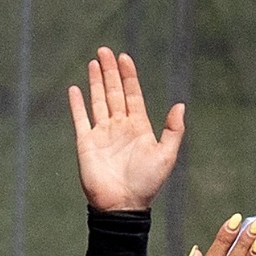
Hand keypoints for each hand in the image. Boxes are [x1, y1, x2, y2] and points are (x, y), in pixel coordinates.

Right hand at [69, 47, 184, 211]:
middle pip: (114, 92)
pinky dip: (77, 104)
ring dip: (95, 82)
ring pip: (98, 101)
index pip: (132, 94)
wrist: (122, 204)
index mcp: (139, 127)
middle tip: (105, 51)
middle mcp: (119, 127)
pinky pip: (81, 119)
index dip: (129, 76)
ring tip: (93, 62)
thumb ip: (173, 130)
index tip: (125, 57)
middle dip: (110, 71)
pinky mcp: (86, 143)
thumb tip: (180, 105)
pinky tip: (75, 89)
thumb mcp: (166, 155)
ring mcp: (102, 134)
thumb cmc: (146, 183)